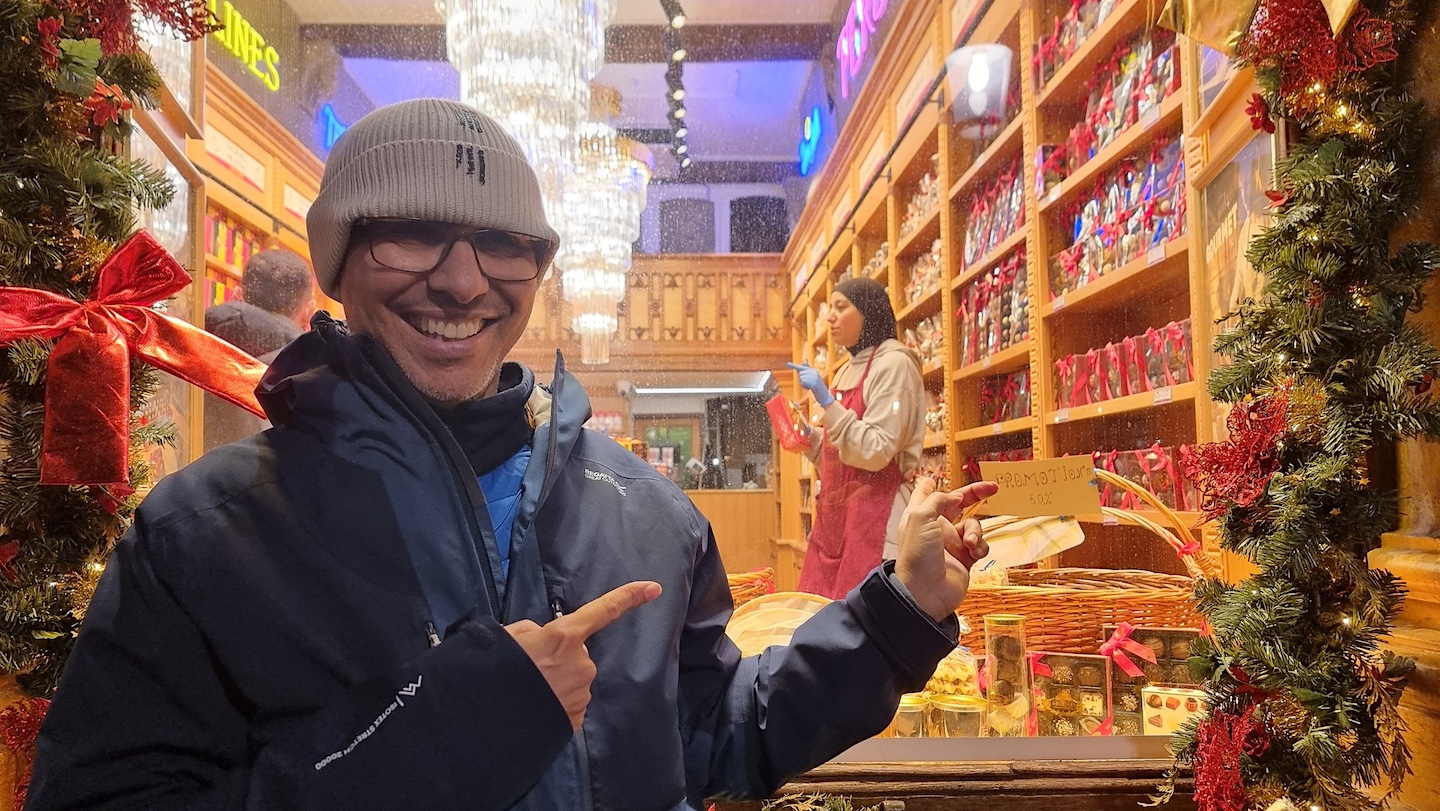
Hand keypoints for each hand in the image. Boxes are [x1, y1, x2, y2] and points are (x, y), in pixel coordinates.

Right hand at [506, 581, 661, 730]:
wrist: (492, 717)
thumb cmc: (499, 670)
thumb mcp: (510, 637)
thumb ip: (534, 632)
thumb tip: (542, 638)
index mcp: (565, 636)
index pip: (603, 611)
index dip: (629, 597)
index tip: (653, 588)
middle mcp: (581, 662)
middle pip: (578, 653)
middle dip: (559, 658)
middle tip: (532, 668)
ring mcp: (582, 691)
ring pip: (574, 679)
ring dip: (557, 682)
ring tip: (531, 689)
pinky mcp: (578, 716)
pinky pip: (571, 702)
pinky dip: (557, 702)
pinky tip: (538, 706)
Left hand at [786, 362, 833, 406]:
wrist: (824, 396)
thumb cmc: (816, 388)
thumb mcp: (812, 379)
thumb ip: (807, 372)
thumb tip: (804, 361)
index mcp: (814, 371)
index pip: (803, 367)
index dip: (794, 366)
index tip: (787, 364)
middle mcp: (815, 372)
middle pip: (800, 374)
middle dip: (801, 380)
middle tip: (808, 384)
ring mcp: (815, 377)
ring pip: (801, 378)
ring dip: (803, 384)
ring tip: (809, 386)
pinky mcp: (814, 382)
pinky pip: (803, 382)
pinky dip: (804, 386)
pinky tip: (809, 388)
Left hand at [894, 477, 999, 622]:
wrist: (926, 593)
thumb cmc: (917, 555)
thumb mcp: (920, 518)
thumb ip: (938, 500)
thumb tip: (955, 495)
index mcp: (921, 516)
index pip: (927, 494)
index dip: (934, 484)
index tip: (938, 477)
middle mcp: (936, 528)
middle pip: (958, 505)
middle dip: (975, 495)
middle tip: (993, 488)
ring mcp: (951, 544)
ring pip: (973, 526)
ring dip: (976, 531)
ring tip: (969, 544)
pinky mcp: (965, 559)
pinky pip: (980, 546)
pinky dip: (980, 547)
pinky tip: (974, 554)